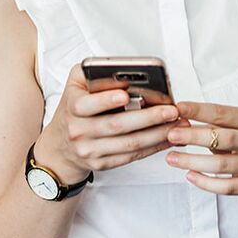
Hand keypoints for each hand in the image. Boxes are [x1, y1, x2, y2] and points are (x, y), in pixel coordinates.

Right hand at [34, 63, 181, 183]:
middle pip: (116, 125)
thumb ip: (93, 73)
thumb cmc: (74, 109)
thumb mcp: (75, 85)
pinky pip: (131, 156)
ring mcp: (90, 150)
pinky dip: (153, 148)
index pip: (86, 105)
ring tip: (177, 124)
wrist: (60, 146)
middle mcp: (79, 131)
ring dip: (157, 134)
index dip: (106, 100)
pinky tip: (167, 138)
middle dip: (147, 118)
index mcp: (72, 107)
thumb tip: (122, 73)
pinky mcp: (102, 164)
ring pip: (129, 143)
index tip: (126, 95)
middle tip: (170, 110)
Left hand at [164, 101, 237, 207]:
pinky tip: (190, 176)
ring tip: (171, 158)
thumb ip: (214, 125)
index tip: (178, 107)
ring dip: (193, 161)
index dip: (198, 110)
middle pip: (221, 137)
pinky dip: (206, 182)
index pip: (222, 113)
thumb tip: (182, 121)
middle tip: (171, 135)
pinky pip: (227, 186)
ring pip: (221, 164)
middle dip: (193, 136)